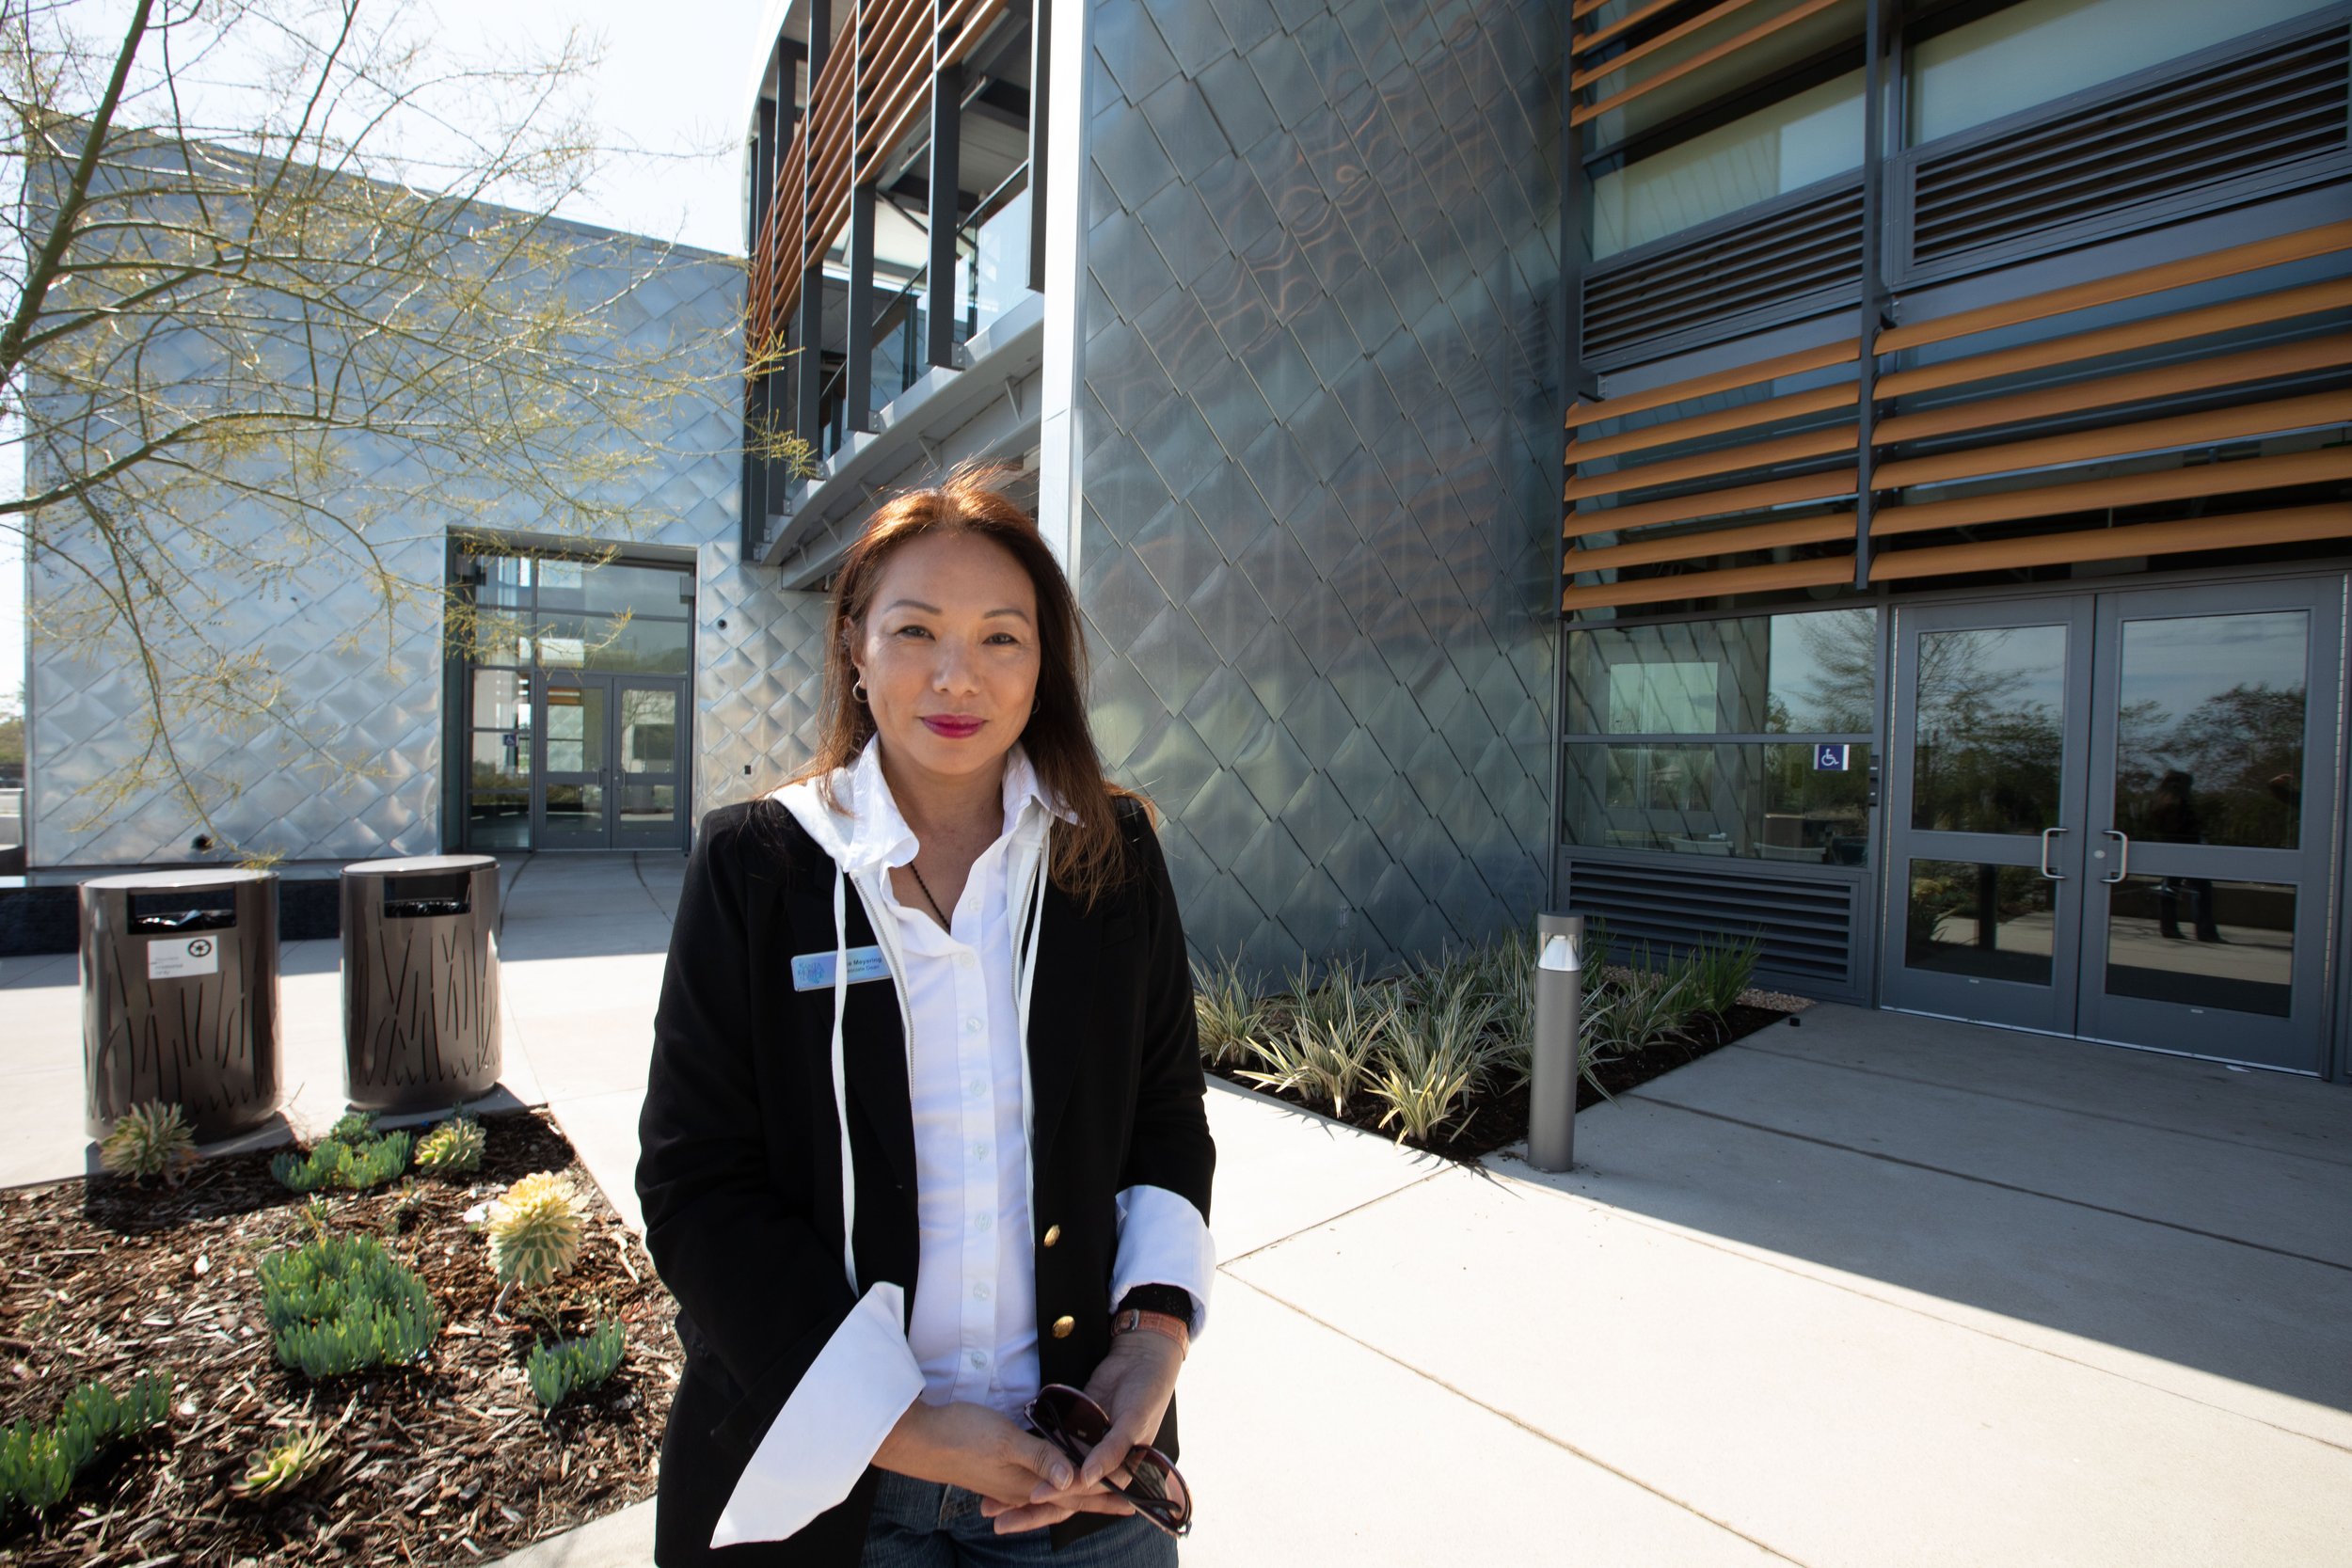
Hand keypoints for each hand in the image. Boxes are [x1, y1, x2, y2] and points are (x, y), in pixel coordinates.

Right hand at [875, 1398, 1133, 1534]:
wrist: (916, 1439)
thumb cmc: (960, 1435)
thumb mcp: (1005, 1442)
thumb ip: (1040, 1459)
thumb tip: (1074, 1480)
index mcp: (1027, 1484)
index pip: (1076, 1493)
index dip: (1105, 1495)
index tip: (1133, 1501)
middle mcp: (1020, 1488)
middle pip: (1067, 1497)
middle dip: (1097, 1500)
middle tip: (1127, 1506)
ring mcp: (1006, 1482)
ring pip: (1050, 1492)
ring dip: (1075, 1494)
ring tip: (1097, 1496)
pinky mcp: (994, 1472)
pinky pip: (1033, 1484)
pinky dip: (1050, 1484)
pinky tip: (1052, 1482)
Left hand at [980, 1332, 1183, 1534]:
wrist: (1142, 1358)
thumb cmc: (1147, 1394)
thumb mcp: (1133, 1423)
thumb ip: (1111, 1451)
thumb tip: (1086, 1479)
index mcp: (1119, 1471)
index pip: (1085, 1493)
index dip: (1058, 1497)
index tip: (1032, 1497)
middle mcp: (1100, 1464)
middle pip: (1063, 1490)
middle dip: (1032, 1503)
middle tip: (997, 1517)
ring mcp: (1085, 1446)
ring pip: (1055, 1471)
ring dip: (1029, 1482)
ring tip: (994, 1499)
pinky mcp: (1075, 1427)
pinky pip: (1052, 1445)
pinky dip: (1035, 1453)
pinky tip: (1009, 1460)